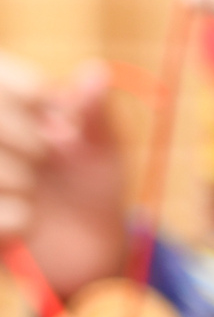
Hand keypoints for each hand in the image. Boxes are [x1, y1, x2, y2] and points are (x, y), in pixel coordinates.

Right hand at [0, 54, 125, 298]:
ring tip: (32, 188)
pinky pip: (0, 215)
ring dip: (22, 180)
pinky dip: (19, 219)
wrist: (86, 245)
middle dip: (27, 138)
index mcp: (3, 108)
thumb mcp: (100, 146)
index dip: (31, 95)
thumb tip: (97, 72)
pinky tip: (27, 220)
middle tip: (45, 156)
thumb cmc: (91, 183)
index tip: (60, 121)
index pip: (0, 79)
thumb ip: (93, 111)